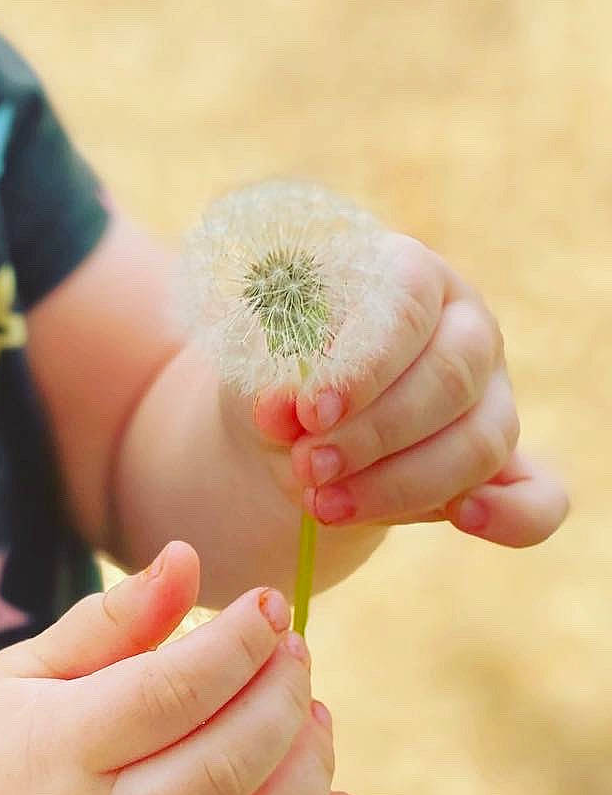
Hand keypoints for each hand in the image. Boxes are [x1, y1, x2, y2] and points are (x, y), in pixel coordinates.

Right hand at [0, 542, 354, 794]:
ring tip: (311, 705)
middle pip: (226, 763)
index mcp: (63, 747)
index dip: (236, 643)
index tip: (267, 601)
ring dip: (305, 765)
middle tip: (294, 644)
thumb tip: (186, 557)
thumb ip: (110, 621)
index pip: (174, 692)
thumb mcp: (23, 670)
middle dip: (279, 694)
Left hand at [253, 234, 568, 546]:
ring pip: (481, 439)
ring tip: (323, 504)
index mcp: (406, 274)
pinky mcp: (509, 463)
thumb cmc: (272, 371)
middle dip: (373, 433)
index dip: (362, 365)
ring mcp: (494, 395)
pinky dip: (513, 515)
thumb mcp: (253, 361)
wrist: (287, 429)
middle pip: (448, 376)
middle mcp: (465, 327)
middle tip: (307, 467)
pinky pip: (540, 495)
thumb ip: (268, 375)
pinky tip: (463, 520)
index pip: (405, 305)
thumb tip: (281, 413)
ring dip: (401, 483)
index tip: (310, 413)